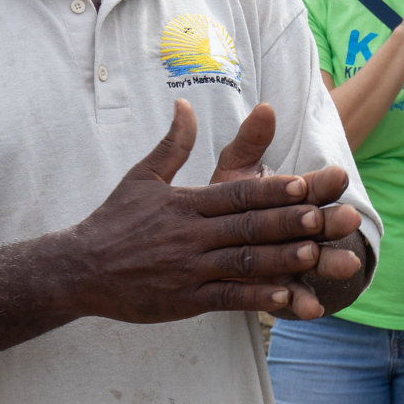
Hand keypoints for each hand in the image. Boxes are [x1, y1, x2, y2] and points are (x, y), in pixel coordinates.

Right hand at [68, 100, 363, 322]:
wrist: (78, 269)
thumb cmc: (114, 222)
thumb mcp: (141, 177)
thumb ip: (172, 144)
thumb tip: (185, 104)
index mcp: (186, 204)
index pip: (236, 194)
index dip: (271, 189)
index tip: (303, 184)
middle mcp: (191, 235)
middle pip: (247, 226)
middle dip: (288, 222)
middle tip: (325, 218)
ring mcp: (189, 269)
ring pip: (243, 263)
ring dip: (281, 260)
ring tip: (315, 256)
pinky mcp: (185, 300)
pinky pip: (227, 298)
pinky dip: (257, 298)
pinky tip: (287, 298)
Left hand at [209, 102, 364, 317]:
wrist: (212, 248)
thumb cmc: (224, 205)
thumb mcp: (234, 173)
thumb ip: (249, 144)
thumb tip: (263, 109)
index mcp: (287, 197)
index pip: (309, 187)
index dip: (322, 182)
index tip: (337, 175)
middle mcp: (297, 229)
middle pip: (319, 224)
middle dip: (335, 221)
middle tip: (350, 217)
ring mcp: (292, 261)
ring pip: (316, 262)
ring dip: (331, 263)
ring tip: (347, 265)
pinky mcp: (282, 289)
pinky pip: (293, 297)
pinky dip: (302, 302)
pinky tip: (312, 310)